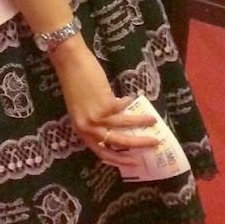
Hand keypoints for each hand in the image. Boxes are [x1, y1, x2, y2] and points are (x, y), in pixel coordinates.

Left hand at [50, 39, 161, 160]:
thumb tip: (119, 125)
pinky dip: (128, 103)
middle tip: (154, 144)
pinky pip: (123, 107)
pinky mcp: (105, 105)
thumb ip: (96, 121)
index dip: (119, 159)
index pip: (102, 152)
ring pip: (125, 126)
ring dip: (142, 122)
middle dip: (139, 144)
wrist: (70, 62)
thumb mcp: (82, 109)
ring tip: (154, 121)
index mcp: (81, 131)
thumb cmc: (74, 84)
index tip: (134, 161)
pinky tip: (131, 97)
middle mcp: (88, 128)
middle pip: (118, 142)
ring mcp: (97, 117)